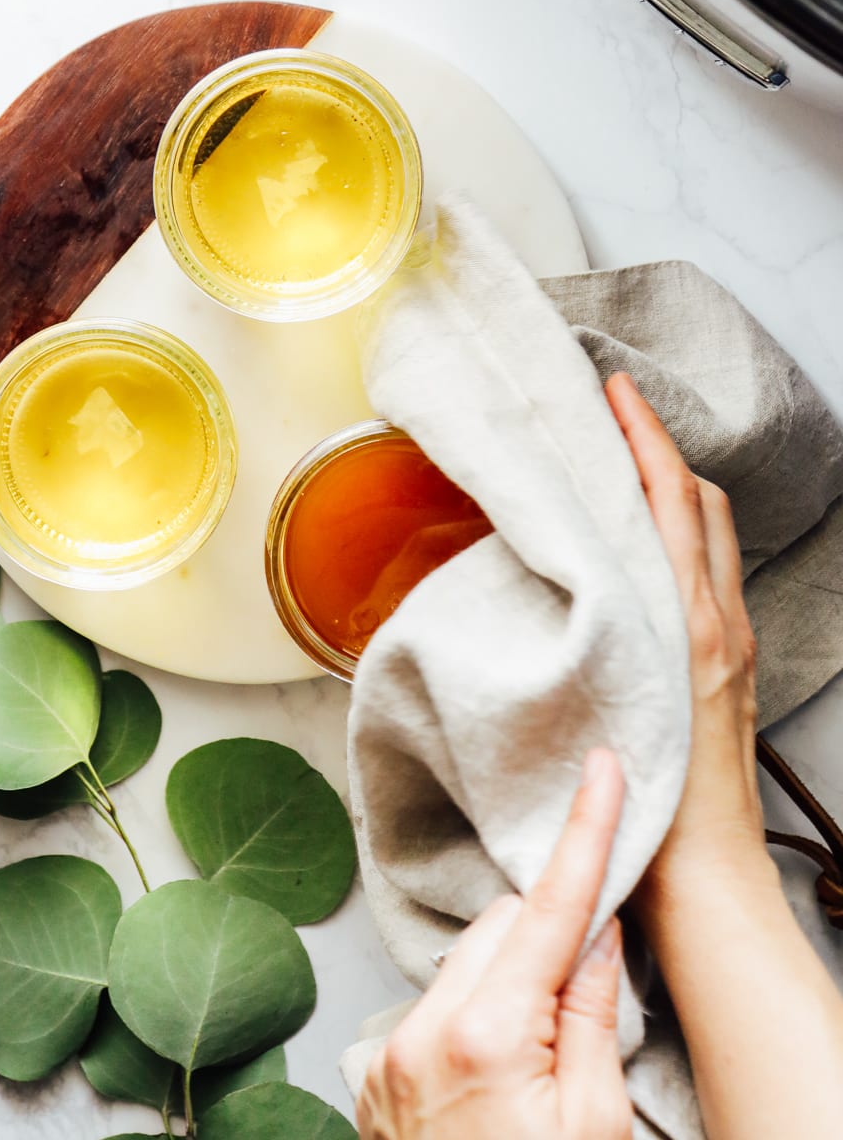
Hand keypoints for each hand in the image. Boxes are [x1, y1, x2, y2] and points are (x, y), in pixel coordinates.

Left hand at [357, 750, 630, 1139]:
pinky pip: (432, 1014)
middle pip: (497, 930)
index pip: (549, 909)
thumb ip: (589, 1016)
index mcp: (485, 1035)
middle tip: (582, 999)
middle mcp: (420, 1031)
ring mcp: (387, 1058)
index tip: (604, 769)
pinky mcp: (374, 1081)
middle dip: (544, 939)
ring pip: (462, 969)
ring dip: (505, 985)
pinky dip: (471, 1022)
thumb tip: (593, 933)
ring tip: (537, 1065)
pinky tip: (496, 1082)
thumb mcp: (595, 1126)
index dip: (586, 832)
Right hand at [604, 372, 767, 915]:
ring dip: (671, 488)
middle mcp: (719, 622)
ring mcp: (730, 645)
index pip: (671, 499)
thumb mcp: (606, 712)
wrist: (708, 884)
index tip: (614, 390)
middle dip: (661, 447)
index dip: (643, 436)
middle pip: (701, 502)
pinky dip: (676, 535)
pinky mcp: (728, 669)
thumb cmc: (651, 813)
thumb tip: (544, 578)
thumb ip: (584, 640)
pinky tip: (635, 547)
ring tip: (617, 466)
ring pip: (708, 535)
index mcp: (692, 623)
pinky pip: (707, 574)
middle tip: (610, 416)